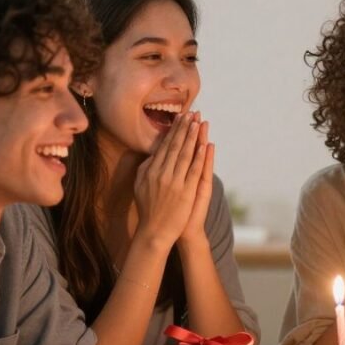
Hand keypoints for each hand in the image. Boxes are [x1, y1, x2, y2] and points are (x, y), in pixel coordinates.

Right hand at [133, 112, 207, 247]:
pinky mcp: (184, 192)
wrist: (154, 231)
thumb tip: (151, 154)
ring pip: (184, 155)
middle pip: (174, 146)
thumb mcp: (140, 185)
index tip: (180, 117)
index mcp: (151, 170)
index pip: (164, 146)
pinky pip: (192, 171)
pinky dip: (198, 157)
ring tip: (198, 122)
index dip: (173, 131)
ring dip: (191, 137)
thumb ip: (145, 169)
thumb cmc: (148, 209)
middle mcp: (161, 173)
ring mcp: (173, 182)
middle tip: (191, 112)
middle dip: (183, 128)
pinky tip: (203, 145)